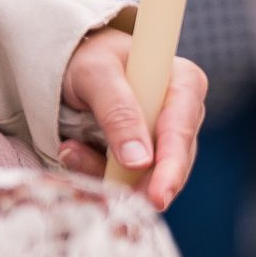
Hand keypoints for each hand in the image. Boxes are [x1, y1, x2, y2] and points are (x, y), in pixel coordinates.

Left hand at [58, 26, 207, 207]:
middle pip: (173, 162)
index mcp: (185, 83)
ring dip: (108, 173)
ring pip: (149, 176)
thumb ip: (118, 112)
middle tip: (110, 197)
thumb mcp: (96, 74)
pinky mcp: (148, 157)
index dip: (172, 166)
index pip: (182, 131)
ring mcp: (167, 139)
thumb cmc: (88, 58)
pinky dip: (100, 173)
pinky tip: (75, 152)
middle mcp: (184, 114)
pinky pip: (130, 179)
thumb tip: (139, 162)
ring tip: (70, 149)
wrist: (72, 64)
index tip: (157, 196)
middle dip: (137, 181)